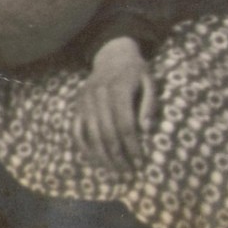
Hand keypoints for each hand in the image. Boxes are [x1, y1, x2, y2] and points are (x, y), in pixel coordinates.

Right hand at [74, 37, 155, 172]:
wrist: (113, 54)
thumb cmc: (136, 72)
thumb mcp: (149, 80)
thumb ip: (150, 104)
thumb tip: (147, 130)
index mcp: (118, 87)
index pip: (125, 125)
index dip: (132, 146)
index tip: (140, 162)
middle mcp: (98, 94)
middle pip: (107, 133)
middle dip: (119, 157)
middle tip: (129, 173)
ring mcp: (85, 100)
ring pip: (92, 136)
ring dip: (103, 158)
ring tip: (116, 172)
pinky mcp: (77, 105)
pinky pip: (77, 131)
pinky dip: (84, 148)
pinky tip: (96, 161)